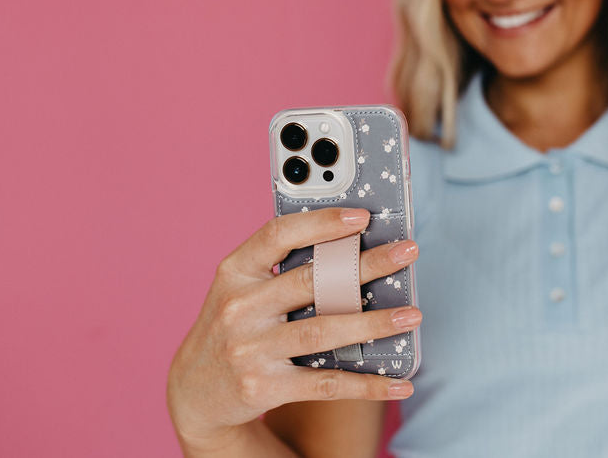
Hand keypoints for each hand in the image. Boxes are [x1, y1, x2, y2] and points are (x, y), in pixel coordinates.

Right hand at [166, 207, 421, 451]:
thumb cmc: (234, 325)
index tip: (363, 216)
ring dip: (374, 324)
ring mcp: (250, 350)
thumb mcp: (241, 288)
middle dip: (366, 266)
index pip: (278, 235)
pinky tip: (399, 382)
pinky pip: (326, 384)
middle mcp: (239, 308)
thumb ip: (282, 267)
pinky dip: (368, 384)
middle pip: (313, 281)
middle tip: (407, 253)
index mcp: (235, 272)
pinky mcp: (264, 388)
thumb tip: (352, 246)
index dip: (322, 222)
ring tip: (412, 316)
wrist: (194, 392)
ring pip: (324, 332)